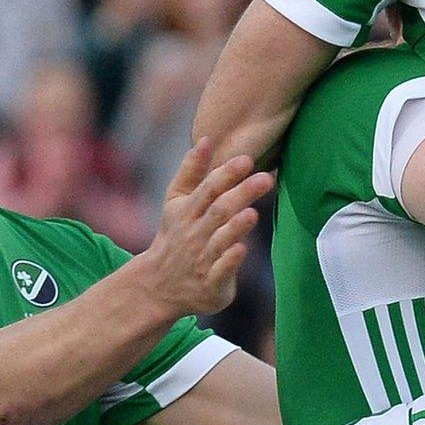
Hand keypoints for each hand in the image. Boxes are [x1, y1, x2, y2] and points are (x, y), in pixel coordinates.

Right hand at [137, 139, 272, 316]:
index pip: (207, 189)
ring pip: (220, 240)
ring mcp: (202, 259)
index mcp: (186, 211)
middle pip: (218, 211)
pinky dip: (230, 260)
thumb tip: (206, 138)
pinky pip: (221, 271)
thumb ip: (191, 171)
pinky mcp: (212, 282)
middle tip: (265, 179)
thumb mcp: (175, 202)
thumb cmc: (176, 234)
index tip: (246, 160)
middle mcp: (194, 233)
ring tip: (252, 212)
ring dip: (235, 226)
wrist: (159, 285)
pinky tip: (241, 249)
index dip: (226, 174)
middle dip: (241, 194)